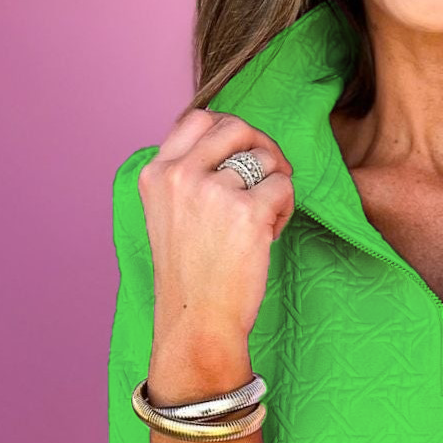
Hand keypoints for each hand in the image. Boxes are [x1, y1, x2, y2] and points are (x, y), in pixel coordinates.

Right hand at [138, 109, 294, 359]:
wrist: (197, 323)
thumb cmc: (190, 278)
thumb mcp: (169, 217)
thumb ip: (188, 178)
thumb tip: (232, 147)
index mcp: (157, 173)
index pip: (198, 119)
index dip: (229, 132)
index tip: (242, 155)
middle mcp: (181, 174)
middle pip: (236, 127)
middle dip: (261, 147)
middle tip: (271, 176)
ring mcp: (214, 191)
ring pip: (266, 159)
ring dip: (275, 185)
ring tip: (265, 221)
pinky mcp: (248, 212)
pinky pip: (284, 186)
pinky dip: (286, 208)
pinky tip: (271, 235)